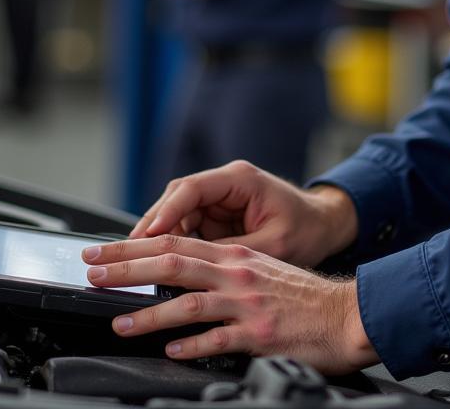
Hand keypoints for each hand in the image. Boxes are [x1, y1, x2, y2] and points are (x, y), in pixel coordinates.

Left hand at [81, 234, 376, 372]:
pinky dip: (193, 344)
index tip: (103, 254)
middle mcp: (237, 272)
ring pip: (188, 302)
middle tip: (94, 275)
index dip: (134, 247)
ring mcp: (247, 302)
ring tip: (121, 322)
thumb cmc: (302, 297)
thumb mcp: (260, 269)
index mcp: (234, 255)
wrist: (344, 312)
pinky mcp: (260, 333)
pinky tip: (172, 351)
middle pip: (172, 263)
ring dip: (150, 313)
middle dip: (127, 269)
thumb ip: (223, 270)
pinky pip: (219, 338)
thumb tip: (183, 275)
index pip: (174, 242)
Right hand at [130, 160, 358, 268]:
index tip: (147, 236)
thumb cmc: (306, 229)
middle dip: (150, 225)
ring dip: (157, 236)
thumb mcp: (272, 244)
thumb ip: (233, 252)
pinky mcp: (218, 215)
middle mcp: (225, 184)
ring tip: (134, 261)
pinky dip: (172, 243)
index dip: (165, 212)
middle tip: (125, 253)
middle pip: (176, 199)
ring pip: (176, 213)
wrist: (325, 225)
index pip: (190, 189)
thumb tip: (196, 270)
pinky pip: (187, 226)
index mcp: (239, 179)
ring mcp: (220, 199)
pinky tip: (156, 263)